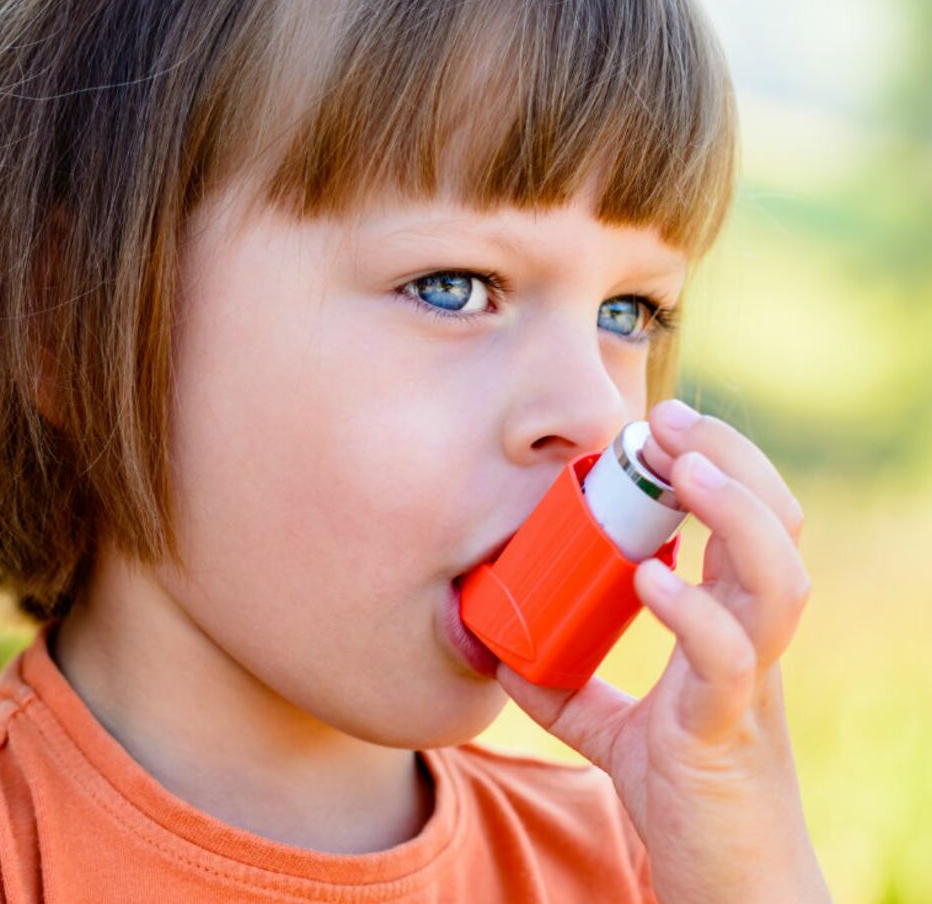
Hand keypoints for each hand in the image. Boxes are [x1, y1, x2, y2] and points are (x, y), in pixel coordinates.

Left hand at [494, 400, 831, 903]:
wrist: (725, 887)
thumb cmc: (684, 798)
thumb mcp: (613, 727)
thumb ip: (569, 686)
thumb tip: (498, 650)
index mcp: (733, 625)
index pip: (749, 521)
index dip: (717, 463)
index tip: (659, 426)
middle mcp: (754, 642)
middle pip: (780, 526)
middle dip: (732, 460)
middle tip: (670, 421)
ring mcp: (750, 685)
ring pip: (778, 581)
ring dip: (735, 515)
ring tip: (685, 471)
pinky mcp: (727, 733)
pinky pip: (730, 663)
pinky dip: (695, 614)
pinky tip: (652, 582)